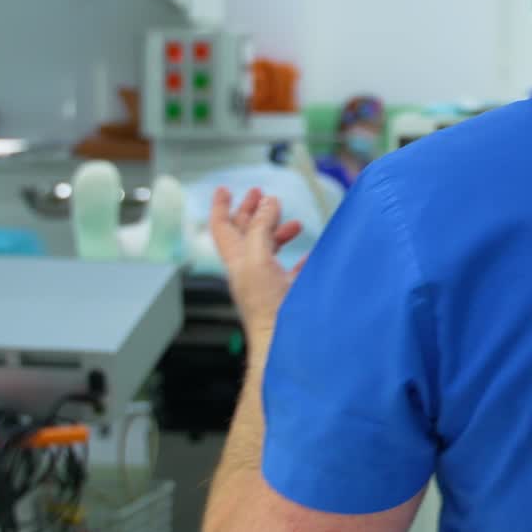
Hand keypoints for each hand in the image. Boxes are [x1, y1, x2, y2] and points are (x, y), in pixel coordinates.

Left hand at [209, 187, 305, 348]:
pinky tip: (309, 257)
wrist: (283, 342)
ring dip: (278, 231)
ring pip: (268, 250)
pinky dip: (299, 258)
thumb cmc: (267, 307)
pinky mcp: (286, 295)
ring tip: (295, 224)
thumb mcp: (259, 259)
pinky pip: (291, 271)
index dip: (222, 206)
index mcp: (238, 260)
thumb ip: (261, 228)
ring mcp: (267, 283)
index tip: (224, 188)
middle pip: (245, 235)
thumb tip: (267, 202)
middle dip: (252, 212)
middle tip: (260, 194)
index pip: (222, 227)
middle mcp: (249, 270)